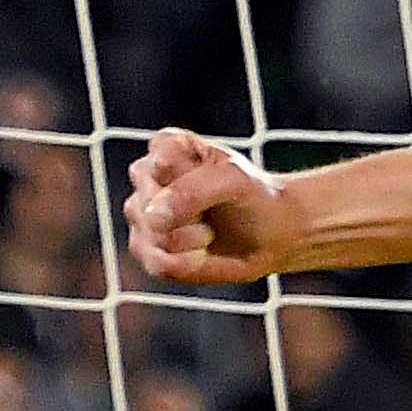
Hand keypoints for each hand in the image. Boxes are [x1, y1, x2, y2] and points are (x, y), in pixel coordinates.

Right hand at [124, 129, 301, 285]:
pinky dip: (185, 264)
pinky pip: (155, 264)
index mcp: (166, 146)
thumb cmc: (251, 198)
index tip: (221, 182)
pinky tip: (201, 254)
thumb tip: (152, 216)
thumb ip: (192, 190)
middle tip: (215, 211)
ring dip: (190, 241)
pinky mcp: (146, 249)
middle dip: (191, 216)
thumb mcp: (234, 181)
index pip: (162, 164)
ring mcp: (142, 214)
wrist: (269, 236)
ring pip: (153, 235)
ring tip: (209, 232)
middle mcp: (146, 177)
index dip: (196, 183)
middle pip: (152, 203)